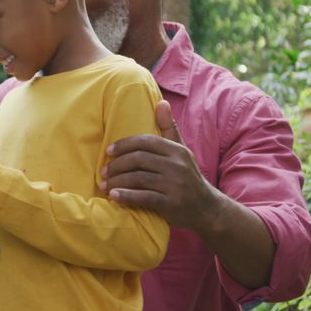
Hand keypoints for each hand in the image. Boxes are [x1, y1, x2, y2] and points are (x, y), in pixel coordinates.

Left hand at [100, 100, 222, 230]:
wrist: (206, 208)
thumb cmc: (187, 176)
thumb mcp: (181, 151)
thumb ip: (169, 128)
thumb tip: (162, 102)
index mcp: (177, 151)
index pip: (145, 142)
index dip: (124, 145)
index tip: (108, 150)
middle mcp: (177, 165)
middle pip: (139, 159)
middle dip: (117, 164)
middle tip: (103, 171)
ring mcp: (175, 185)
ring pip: (138, 178)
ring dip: (117, 181)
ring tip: (104, 185)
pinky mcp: (172, 204)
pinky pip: (144, 197)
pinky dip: (127, 196)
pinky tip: (114, 196)